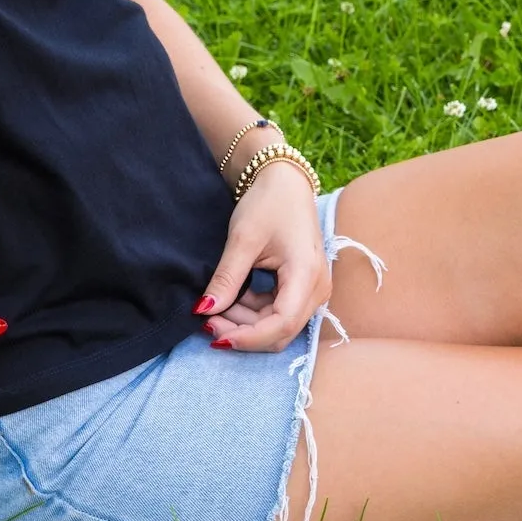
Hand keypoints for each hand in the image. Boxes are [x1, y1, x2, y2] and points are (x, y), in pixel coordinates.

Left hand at [196, 162, 326, 353]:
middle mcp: (317, 288)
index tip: (214, 333)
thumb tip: (204, 310)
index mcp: (306, 275)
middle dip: (244, 333)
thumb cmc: (267, 204)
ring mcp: (314, 290)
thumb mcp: (242, 240)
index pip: (281, 323)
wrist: (285, 183)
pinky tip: (234, 299)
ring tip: (217, 306)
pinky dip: (254, 314)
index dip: (248, 337)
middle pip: (281, 332)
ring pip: (279, 326)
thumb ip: (227, 278)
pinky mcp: (305, 288)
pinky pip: (280, 313)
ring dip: (246, 324)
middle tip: (208, 321)